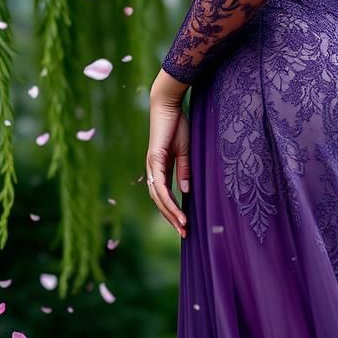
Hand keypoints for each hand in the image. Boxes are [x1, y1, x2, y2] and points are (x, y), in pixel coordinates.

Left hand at [146, 70, 190, 237]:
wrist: (168, 104)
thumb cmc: (177, 124)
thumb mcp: (185, 150)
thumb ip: (184, 170)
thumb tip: (185, 191)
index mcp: (160, 167)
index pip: (164, 195)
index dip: (173, 210)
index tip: (184, 224)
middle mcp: (153, 169)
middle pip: (159, 200)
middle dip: (171, 218)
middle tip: (184, 233)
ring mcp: (152, 165)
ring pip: (159, 197)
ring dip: (170, 213)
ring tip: (183, 225)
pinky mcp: (155, 159)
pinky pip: (161, 184)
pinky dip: (168, 198)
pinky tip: (178, 207)